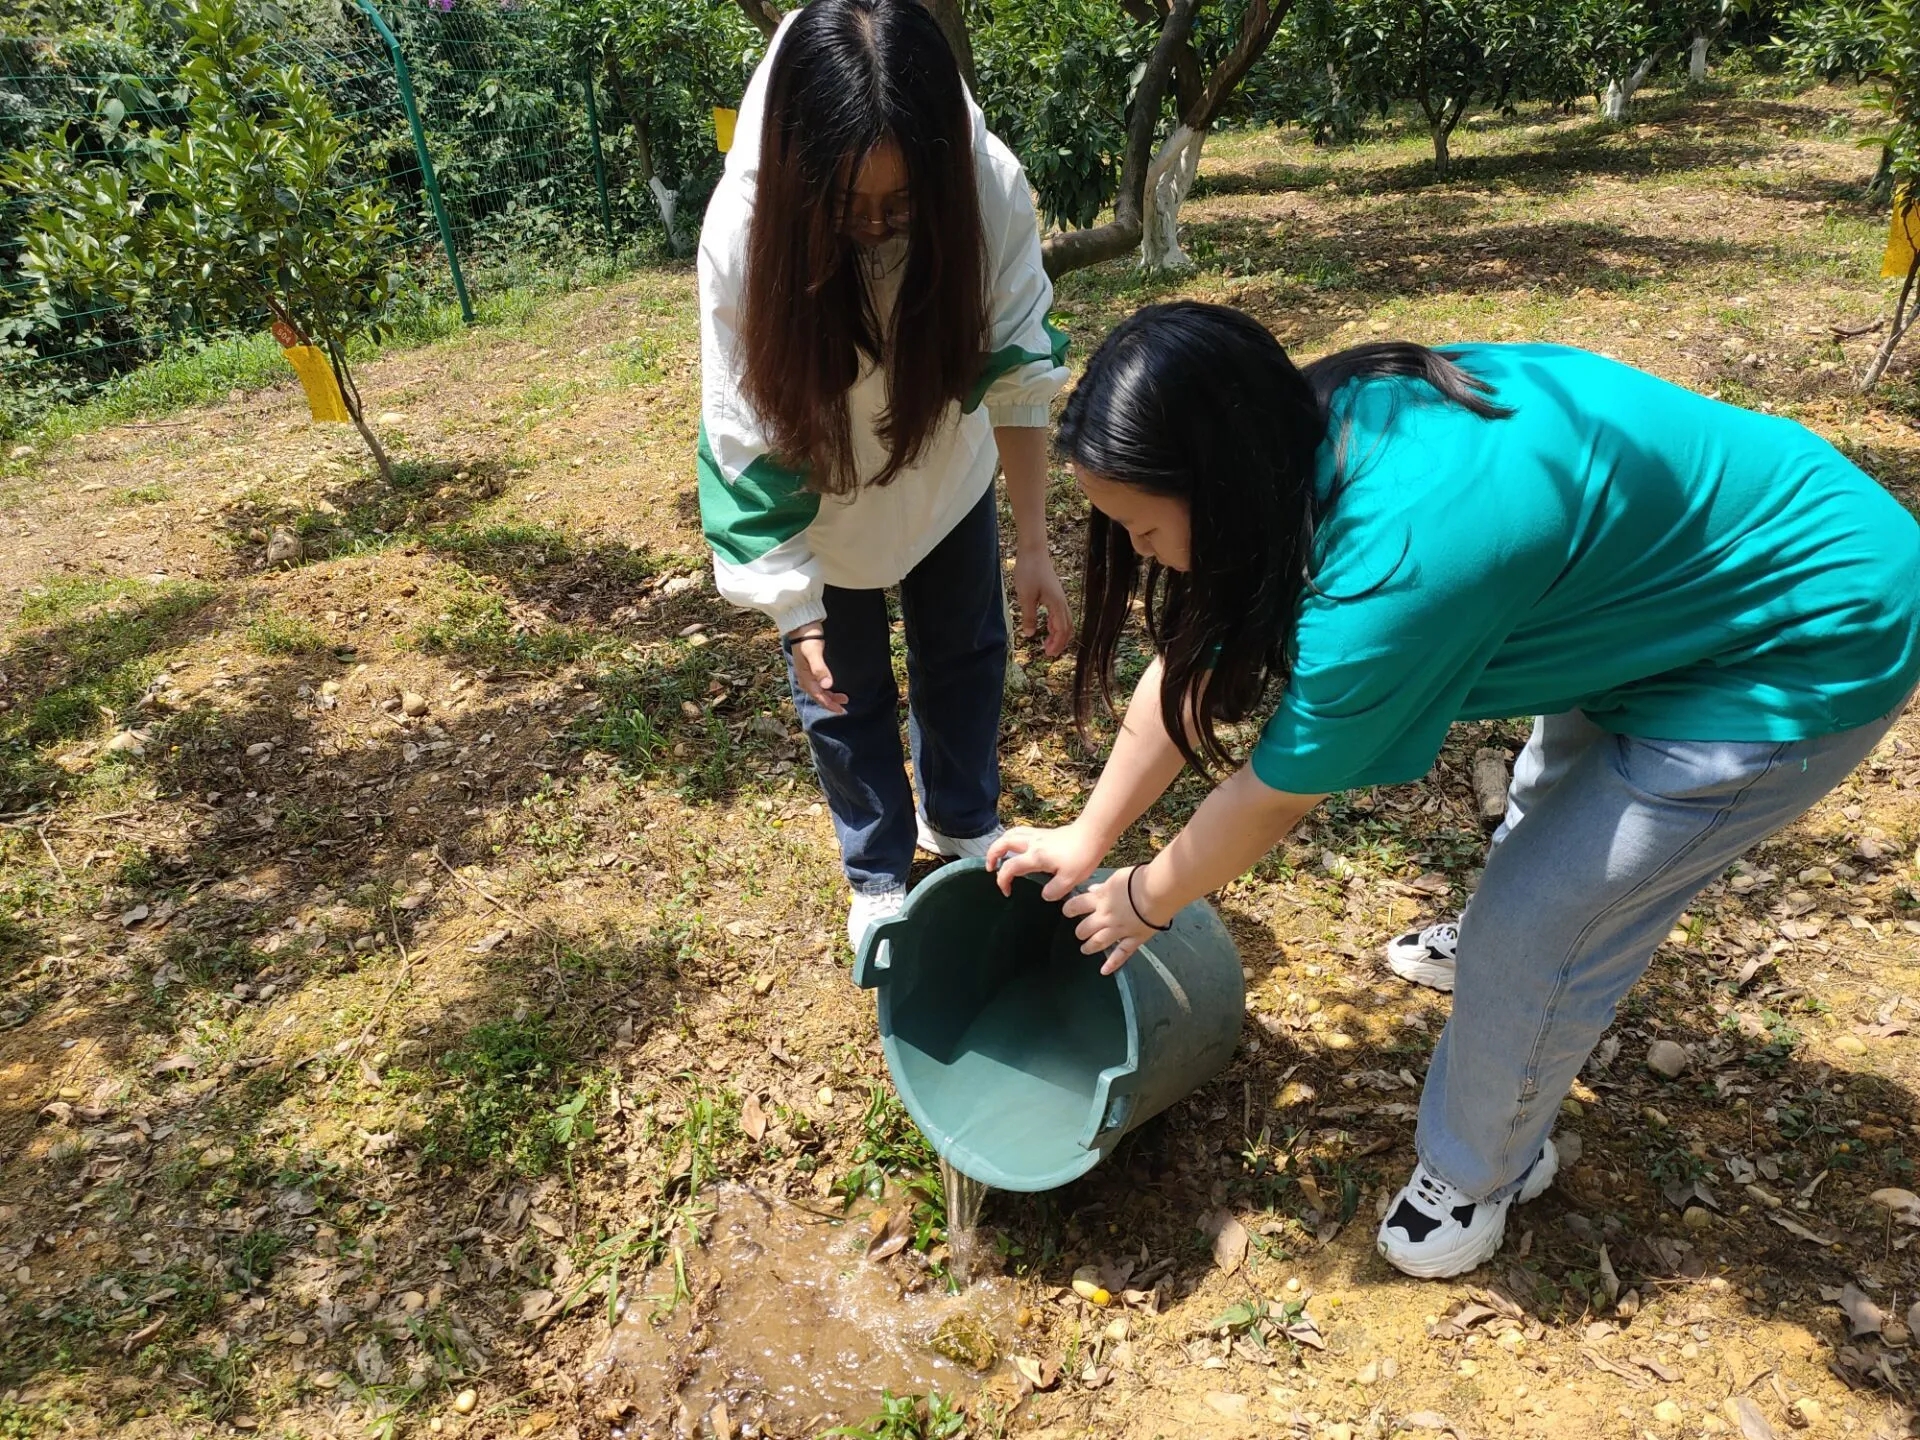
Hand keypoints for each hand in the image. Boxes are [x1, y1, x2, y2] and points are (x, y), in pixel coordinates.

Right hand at [786, 628, 847, 714]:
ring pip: (818, 690)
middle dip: (830, 703)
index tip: (840, 710)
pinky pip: (818, 684)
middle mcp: (805, 677)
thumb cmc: (808, 638)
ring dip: (829, 696)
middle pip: (818, 695)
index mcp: (805, 677)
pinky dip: (827, 689)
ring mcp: (807, 673)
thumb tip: (828, 685)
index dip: (829, 704)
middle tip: (844, 707)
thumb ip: (820, 669)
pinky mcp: (811, 668)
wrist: (802, 626)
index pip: (818, 696)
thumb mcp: (814, 653)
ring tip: (843, 698)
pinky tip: (833, 688)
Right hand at [986, 820, 1106, 900]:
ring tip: (998, 854)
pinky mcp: (1046, 832)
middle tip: (990, 867)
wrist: (1094, 833)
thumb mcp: (1070, 879)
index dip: (1002, 880)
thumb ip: (1054, 890)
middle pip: (1003, 843)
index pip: (1009, 867)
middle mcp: (1032, 843)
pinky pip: (1021, 832)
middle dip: (992, 854)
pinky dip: (1013, 838)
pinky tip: (1018, 847)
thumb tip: (1044, 895)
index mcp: (1035, 856)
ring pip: (1011, 834)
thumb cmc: (1083, 856)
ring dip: (1001, 843)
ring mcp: (1038, 835)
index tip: (1006, 892)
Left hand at [1012, 549, 1072, 658]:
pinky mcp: (1055, 594)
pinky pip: (1060, 614)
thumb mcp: (1025, 596)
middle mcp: (1061, 602)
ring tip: (1048, 644)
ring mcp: (1059, 598)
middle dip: (1060, 642)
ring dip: (1059, 634)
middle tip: (1049, 653)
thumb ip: (1029, 616)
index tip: (1048, 654)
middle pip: (1067, 627)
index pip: (1062, 629)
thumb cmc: (1029, 571)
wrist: (1033, 551)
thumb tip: (1030, 634)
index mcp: (1056, 604)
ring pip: (1065, 621)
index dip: (1057, 643)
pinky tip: (1048, 627)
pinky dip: (1056, 624)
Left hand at [1062, 865, 1160, 974]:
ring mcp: (1119, 930)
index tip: (1067, 911)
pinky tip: (1104, 971)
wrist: (1157, 890)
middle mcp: (1105, 917)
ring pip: (1099, 942)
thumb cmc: (1139, 879)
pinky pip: (1122, 954)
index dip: (1069, 908)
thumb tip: (1091, 890)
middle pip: (1085, 928)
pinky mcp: (1134, 939)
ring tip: (1084, 949)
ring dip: (1089, 947)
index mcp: (1100, 899)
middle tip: (1079, 932)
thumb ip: (1103, 886)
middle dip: (1080, 931)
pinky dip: (1113, 963)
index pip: (1077, 905)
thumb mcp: (1117, 877)